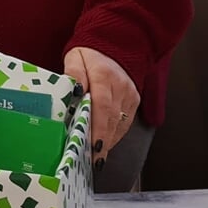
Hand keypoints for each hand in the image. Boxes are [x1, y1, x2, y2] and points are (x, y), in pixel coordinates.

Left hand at [64, 46, 139, 167]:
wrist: (113, 46)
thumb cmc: (89, 55)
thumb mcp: (75, 57)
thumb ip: (73, 72)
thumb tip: (74, 90)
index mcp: (103, 75)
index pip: (102, 106)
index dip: (98, 129)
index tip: (94, 147)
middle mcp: (121, 87)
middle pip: (112, 119)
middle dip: (102, 142)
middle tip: (92, 161)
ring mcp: (130, 94)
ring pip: (120, 123)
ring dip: (109, 141)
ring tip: (97, 159)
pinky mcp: (134, 100)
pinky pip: (125, 121)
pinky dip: (115, 134)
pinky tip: (105, 144)